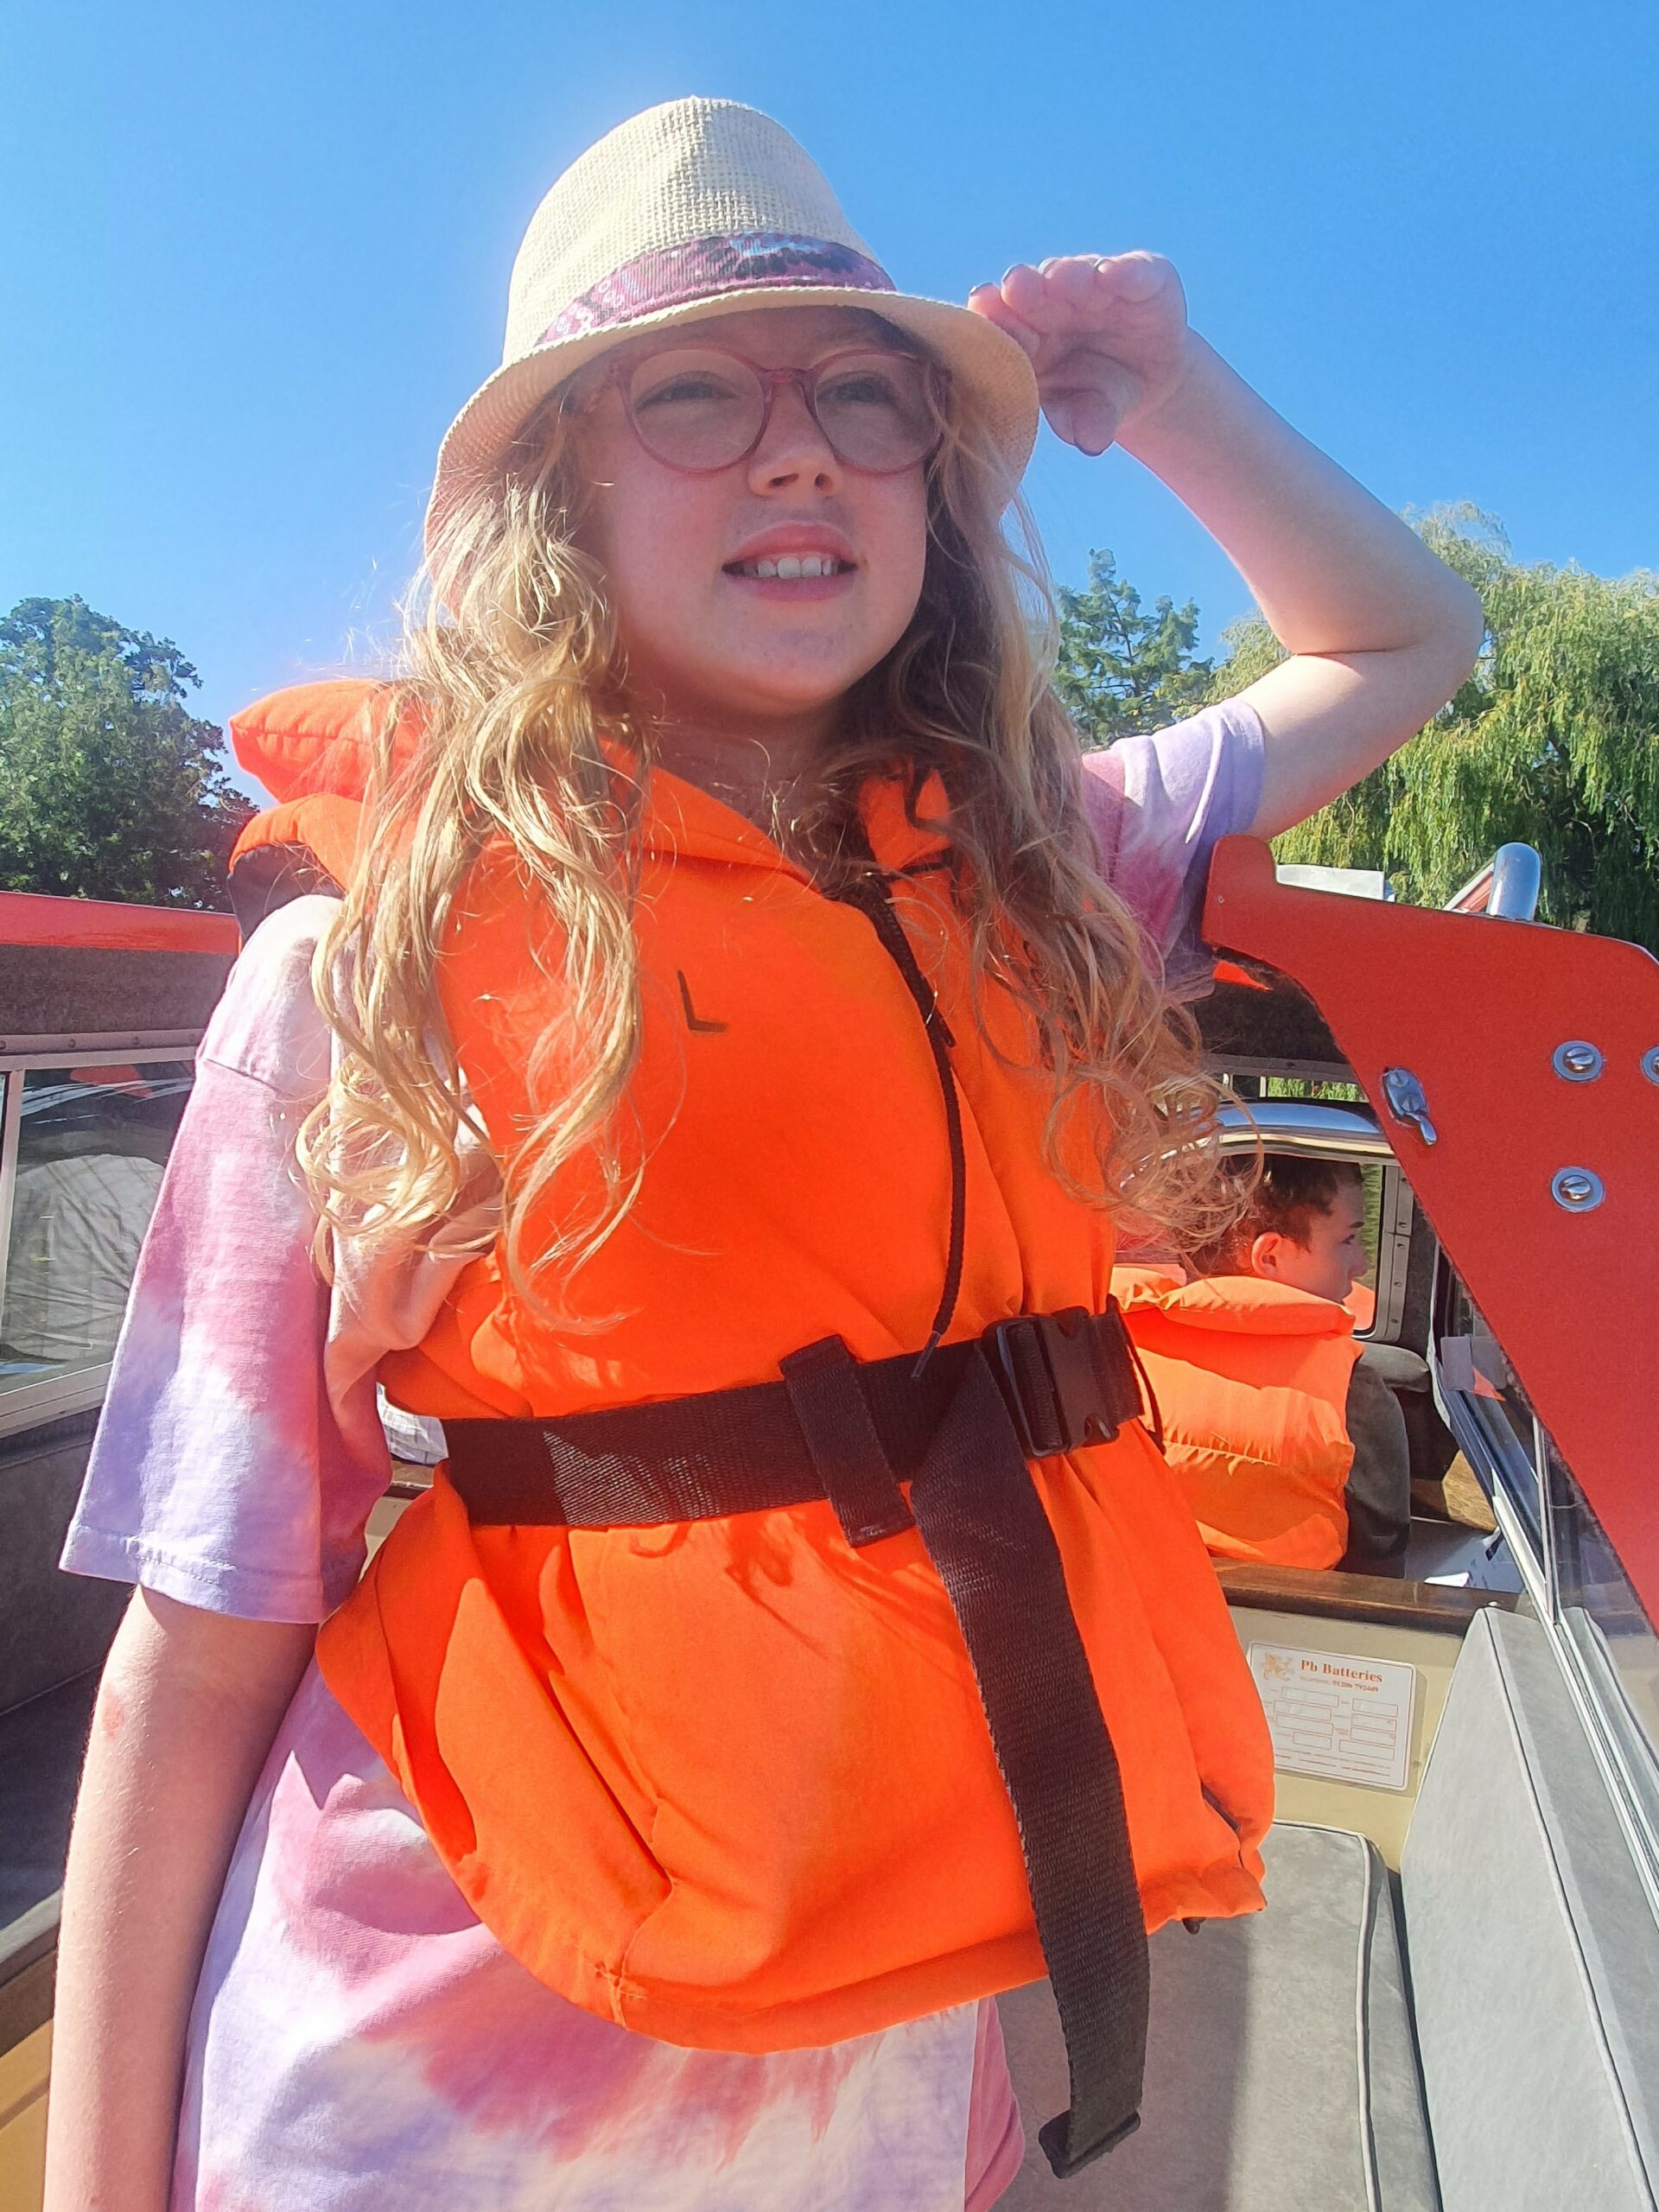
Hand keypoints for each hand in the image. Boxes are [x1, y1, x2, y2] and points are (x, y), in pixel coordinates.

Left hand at [967, 254, 1194, 456]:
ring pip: (1076, 274)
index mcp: (1024, 336)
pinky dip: (1123, 272)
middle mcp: (1053, 302)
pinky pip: (1132, 271)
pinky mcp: (1140, 277)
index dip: (996, 320)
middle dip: (1023, 290)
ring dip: (1067, 275)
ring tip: (1061, 281)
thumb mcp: (1090, 416)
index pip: (1002, 324)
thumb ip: (1083, 422)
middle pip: (1031, 291)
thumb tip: (1090, 442)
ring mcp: (1094, 285)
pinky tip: (1113, 276)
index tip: (985, 311)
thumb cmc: (1098, 401)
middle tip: (1015, 289)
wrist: (1149, 384)